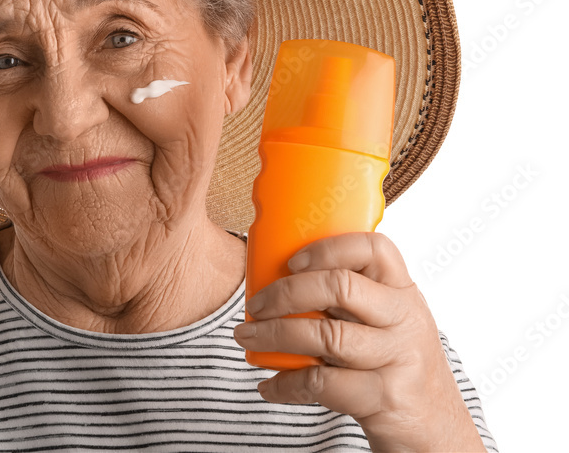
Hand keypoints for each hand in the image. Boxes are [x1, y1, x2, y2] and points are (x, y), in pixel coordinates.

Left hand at [233, 232, 485, 451]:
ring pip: (326, 336)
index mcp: (403, 293)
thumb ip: (352, 301)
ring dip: (274, 335)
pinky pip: (322, 384)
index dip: (328, 248)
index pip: (373, 248)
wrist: (437, 434)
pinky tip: (269, 385)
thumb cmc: (397, 368)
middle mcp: (406, 320)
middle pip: (340, 286)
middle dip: (286, 292)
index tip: (292, 261)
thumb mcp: (387, 324)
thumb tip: (277, 279)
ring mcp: (398, 359)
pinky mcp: (384, 397)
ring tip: (246, 337)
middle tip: (255, 305)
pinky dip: (286, 384)